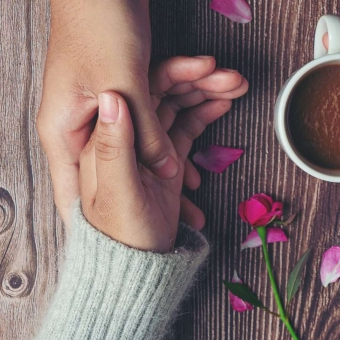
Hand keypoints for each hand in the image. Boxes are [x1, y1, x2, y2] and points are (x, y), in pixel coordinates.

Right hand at [39, 0, 248, 227]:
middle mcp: (82, 122)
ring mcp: (105, 103)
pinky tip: (216, 116)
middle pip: (120, 169)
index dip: (95, 226)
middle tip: (191, 222)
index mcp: (65, 130)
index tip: (121, 254)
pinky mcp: (127, 83)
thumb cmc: (99, 23)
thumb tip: (169, 170)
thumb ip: (142, 131)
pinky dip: (189, 112)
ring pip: (149, 136)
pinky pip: (160, 111)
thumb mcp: (122, 82)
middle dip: (160, 189)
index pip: (75, 192)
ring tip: (215, 175)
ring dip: (187, 138)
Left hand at [79, 57, 246, 251]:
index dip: (172, 73)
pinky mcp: (159, 163)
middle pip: (158, 95)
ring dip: (204, 94)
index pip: (138, 91)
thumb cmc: (120, 238)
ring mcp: (141, 149)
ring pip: (173, 109)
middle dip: (197, 83)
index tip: (204, 65)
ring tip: (237, 85)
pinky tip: (222, 105)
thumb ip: (115, 147)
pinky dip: (202, 115)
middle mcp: (119, 137)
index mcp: (101, 138)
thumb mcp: (118, 194)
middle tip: (233, 76)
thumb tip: (112, 98)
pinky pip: (181, 129)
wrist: (135, 273)